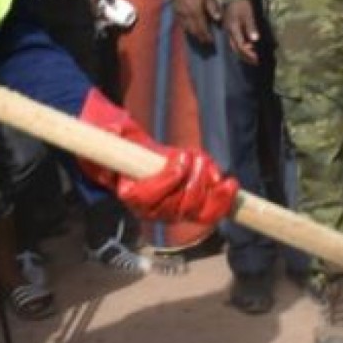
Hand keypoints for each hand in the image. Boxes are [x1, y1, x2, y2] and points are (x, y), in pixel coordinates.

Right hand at [76, 89, 238, 222]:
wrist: (140, 158)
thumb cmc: (129, 147)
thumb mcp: (117, 137)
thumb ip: (112, 134)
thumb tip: (113, 129)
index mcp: (130, 194)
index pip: (148, 197)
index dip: (168, 180)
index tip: (181, 159)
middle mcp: (151, 210)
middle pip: (177, 206)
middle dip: (193, 180)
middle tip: (195, 156)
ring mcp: (172, 212)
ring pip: (195, 209)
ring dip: (207, 185)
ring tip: (207, 163)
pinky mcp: (190, 209)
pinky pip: (209, 213)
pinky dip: (222, 200)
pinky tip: (229, 184)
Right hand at [169, 0, 220, 45]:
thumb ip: (212, 7)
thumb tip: (218, 19)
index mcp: (196, 11)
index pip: (202, 29)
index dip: (207, 36)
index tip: (211, 41)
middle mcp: (187, 15)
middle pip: (194, 31)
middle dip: (201, 38)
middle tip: (206, 42)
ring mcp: (180, 13)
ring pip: (187, 29)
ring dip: (194, 35)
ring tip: (199, 37)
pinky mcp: (176, 10)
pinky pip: (182, 24)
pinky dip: (187, 29)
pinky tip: (190, 29)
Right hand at [222, 0, 261, 64]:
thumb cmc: (242, 4)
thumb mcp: (248, 14)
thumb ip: (251, 26)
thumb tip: (255, 39)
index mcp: (233, 29)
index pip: (241, 45)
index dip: (249, 53)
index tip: (257, 58)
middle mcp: (229, 32)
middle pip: (236, 49)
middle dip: (246, 57)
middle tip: (256, 62)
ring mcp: (228, 32)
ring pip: (234, 47)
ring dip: (243, 54)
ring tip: (252, 59)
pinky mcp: (229, 30)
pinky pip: (234, 43)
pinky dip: (241, 49)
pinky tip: (247, 49)